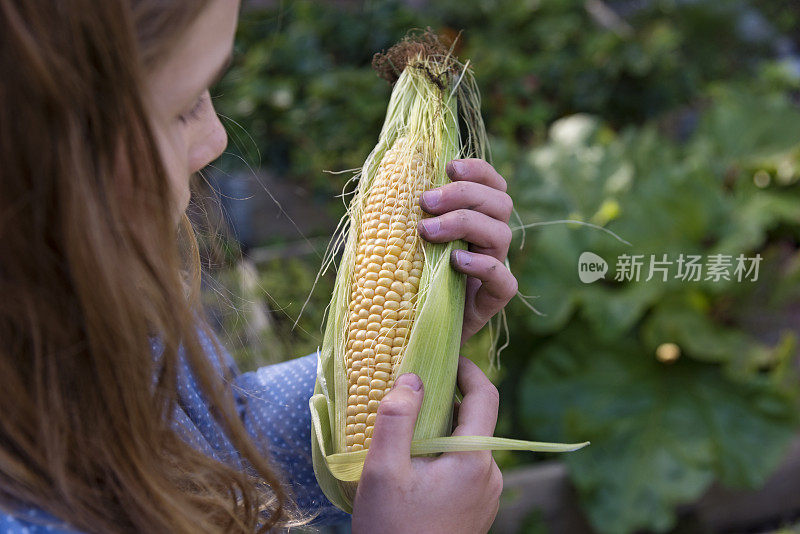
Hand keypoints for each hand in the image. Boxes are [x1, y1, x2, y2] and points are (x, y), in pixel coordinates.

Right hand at [351, 358, 502, 533]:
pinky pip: (464, 466)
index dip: (468, 369)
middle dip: (445, 400)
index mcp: (474, 460)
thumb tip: (412, 378)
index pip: (486, 396)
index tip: (443, 356)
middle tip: (410, 393)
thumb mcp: (383, 471)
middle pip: (475, 420)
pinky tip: (413, 463)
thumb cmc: (392, 529)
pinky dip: (443, 453)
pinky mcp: (477, 508)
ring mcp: (486, 494)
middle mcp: (490, 474)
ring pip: (468, 444)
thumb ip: (396, 419)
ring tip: (405, 431)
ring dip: (441, 429)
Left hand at [417, 159, 516, 342]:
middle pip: (500, 203)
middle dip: (463, 194)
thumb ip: (403, 211)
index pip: (492, 185)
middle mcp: (489, 241)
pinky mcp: (492, 301)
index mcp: (476, 219)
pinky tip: (455, 261)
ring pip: (502, 234)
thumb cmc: (402, 278)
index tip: (448, 166)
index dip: (477, 170)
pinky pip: (504, 281)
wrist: (405, 331)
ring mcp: (494, 270)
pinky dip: (482, 266)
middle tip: (426, 201)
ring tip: (427, 230)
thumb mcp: (400, 238)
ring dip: (464, 223)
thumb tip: (385, 175)